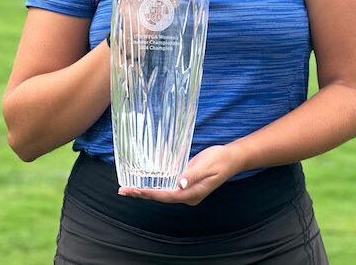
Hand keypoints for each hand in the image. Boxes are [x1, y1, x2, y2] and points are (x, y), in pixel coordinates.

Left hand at [118, 145, 241, 205]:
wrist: (232, 158)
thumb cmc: (220, 160)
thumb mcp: (206, 166)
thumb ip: (192, 175)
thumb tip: (179, 184)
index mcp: (192, 194)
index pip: (166, 196)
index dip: (149, 194)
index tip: (134, 191)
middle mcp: (188, 196)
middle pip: (161, 197)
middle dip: (142, 194)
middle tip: (123, 191)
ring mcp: (186, 191)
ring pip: (163, 193)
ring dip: (146, 191)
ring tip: (129, 189)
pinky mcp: (185, 183)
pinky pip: (167, 187)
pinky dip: (155, 185)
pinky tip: (145, 182)